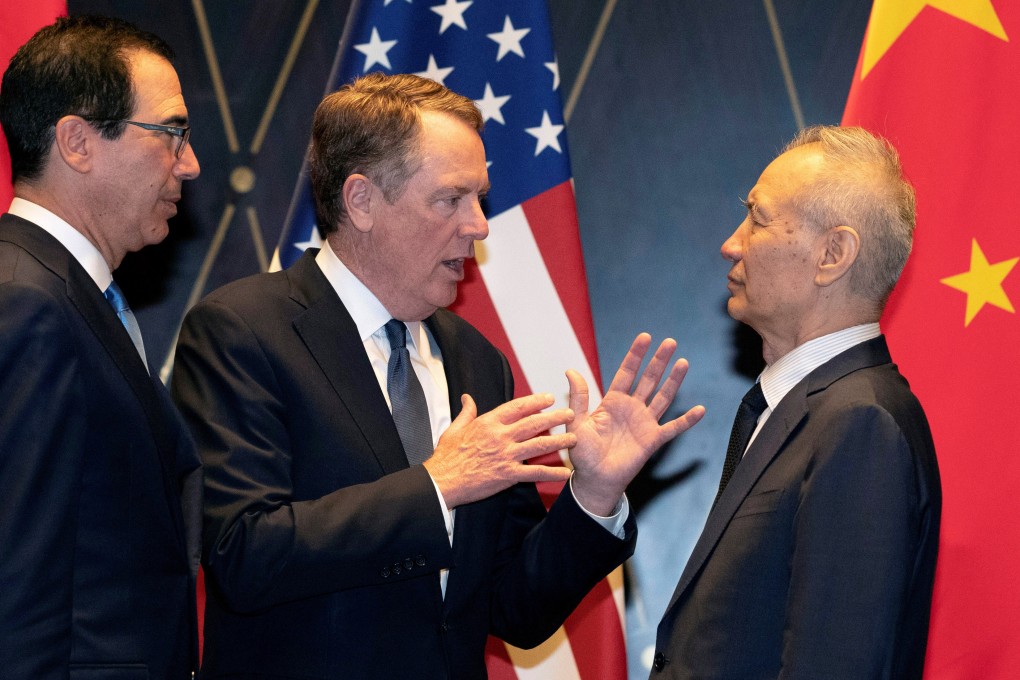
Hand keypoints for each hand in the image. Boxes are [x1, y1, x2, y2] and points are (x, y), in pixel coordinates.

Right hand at [424, 392, 574, 507]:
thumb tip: (467, 398)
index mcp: (488, 423)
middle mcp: (500, 436)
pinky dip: (552, 473)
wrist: (442, 481)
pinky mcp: (508, 475)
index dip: (535, 401)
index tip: (548, 398)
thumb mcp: (453, 429)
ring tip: (574, 438)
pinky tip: (565, 472)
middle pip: (534, 423)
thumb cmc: (446, 457)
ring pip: (539, 445)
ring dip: (559, 441)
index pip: (517, 407)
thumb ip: (466, 412)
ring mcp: (506, 456)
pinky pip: (535, 472)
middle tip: (570, 413)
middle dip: (554, 417)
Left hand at [567, 333, 704, 515]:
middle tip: (669, 342)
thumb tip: (571, 371)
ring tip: (683, 362)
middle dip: (658, 361)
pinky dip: (687, 420)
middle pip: (648, 379)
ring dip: (673, 381)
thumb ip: (578, 397)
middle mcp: (631, 408)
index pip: (627, 372)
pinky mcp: (653, 439)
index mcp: (613, 401)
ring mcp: (644, 422)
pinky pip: (673, 428)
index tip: (645, 337)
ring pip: (663, 397)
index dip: (636, 355)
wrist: (594, 479)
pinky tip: (700, 409)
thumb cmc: (583, 453)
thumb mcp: (577, 422)